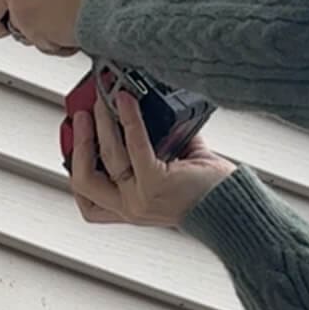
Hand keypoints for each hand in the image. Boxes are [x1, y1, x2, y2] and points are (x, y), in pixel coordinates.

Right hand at [71, 90, 234, 226]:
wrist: (235, 207)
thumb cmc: (209, 190)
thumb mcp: (170, 169)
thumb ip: (153, 148)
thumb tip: (143, 109)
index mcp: (130, 209)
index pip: (87, 201)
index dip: (75, 170)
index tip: (73, 140)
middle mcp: (130, 209)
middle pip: (84, 180)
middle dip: (78, 144)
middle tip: (80, 116)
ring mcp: (140, 199)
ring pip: (108, 158)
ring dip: (103, 125)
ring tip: (103, 100)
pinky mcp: (156, 185)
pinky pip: (135, 147)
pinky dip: (129, 120)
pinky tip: (128, 101)